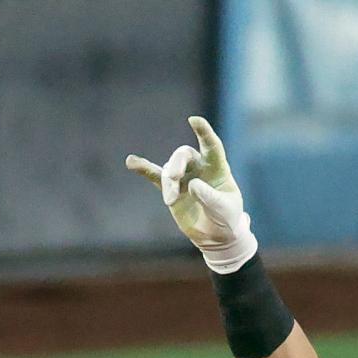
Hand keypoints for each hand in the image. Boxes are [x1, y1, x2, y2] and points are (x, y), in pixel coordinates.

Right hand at [126, 116, 256, 273]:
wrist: (216, 236)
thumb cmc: (226, 219)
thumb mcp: (225, 210)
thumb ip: (210, 197)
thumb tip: (192, 185)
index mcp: (217, 168)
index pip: (211, 146)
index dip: (204, 132)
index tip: (195, 120)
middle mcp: (199, 167)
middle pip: (183, 155)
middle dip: (176, 165)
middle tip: (173, 179)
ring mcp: (184, 177)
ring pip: (170, 170)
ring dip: (168, 183)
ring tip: (170, 200)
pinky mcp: (172, 189)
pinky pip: (155, 176)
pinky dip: (144, 169)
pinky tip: (131, 162)